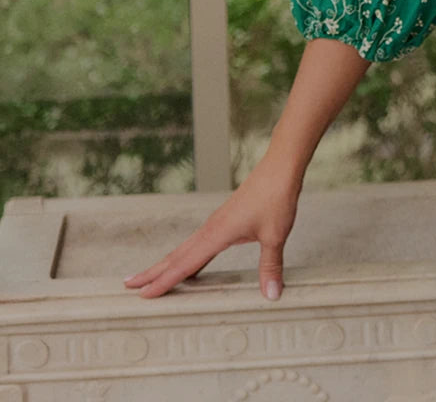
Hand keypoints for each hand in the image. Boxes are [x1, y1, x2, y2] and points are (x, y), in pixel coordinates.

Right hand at [123, 154, 300, 298]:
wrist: (280, 167)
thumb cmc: (276, 197)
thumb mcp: (275, 234)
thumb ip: (270, 265)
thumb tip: (271, 295)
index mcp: (217, 234)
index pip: (185, 264)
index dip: (164, 282)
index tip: (141, 295)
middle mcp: (211, 228)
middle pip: (176, 255)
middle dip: (152, 272)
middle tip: (128, 286)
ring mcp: (216, 223)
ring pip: (185, 248)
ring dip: (167, 263)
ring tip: (149, 276)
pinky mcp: (225, 219)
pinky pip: (198, 242)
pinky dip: (187, 255)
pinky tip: (190, 263)